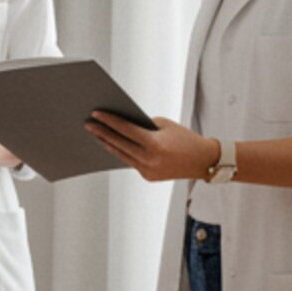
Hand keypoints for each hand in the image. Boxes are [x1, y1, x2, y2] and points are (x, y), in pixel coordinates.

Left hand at [86, 113, 217, 183]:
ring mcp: (148, 171)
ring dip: (108, 144)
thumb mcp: (165, 125)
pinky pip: (131, 162)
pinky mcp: (148, 177)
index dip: (109, 121)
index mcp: (154, 145)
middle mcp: (149, 160)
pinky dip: (122, 153)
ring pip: (122, 155)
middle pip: (119, 143)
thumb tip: (121, 124)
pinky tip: (112, 145)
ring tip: (96, 134)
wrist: (203, 161)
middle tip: (89, 124)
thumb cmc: (185, 139)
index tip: (96, 113)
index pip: (126, 130)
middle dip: (102, 133)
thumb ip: (143, 125)